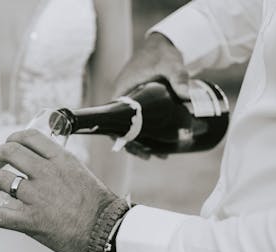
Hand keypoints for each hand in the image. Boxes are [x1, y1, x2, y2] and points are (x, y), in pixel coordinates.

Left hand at [0, 129, 117, 251]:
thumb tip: (40, 160)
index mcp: (59, 159)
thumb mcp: (79, 171)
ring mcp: (37, 197)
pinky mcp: (32, 221)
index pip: (28, 137)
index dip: (13, 139)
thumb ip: (58, 163)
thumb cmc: (96, 204)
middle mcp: (46, 174)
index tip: (9, 146)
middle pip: (8, 152)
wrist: (105, 230)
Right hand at [114, 33, 189, 159]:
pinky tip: (161, 143)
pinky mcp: (142, 103)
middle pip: (123, 128)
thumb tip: (190, 95)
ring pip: (133, 127)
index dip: (120, 136)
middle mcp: (124, 99)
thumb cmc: (163, 54)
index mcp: (123, 92)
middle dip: (136, 145)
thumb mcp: (171, 65)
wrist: (165, 44)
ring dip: (144, 142)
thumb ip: (179, 78)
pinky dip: (148, 134)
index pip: (113, 119)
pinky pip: (141, 122)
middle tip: (152, 156)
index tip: (134, 147)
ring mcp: (133, 101)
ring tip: (161, 154)